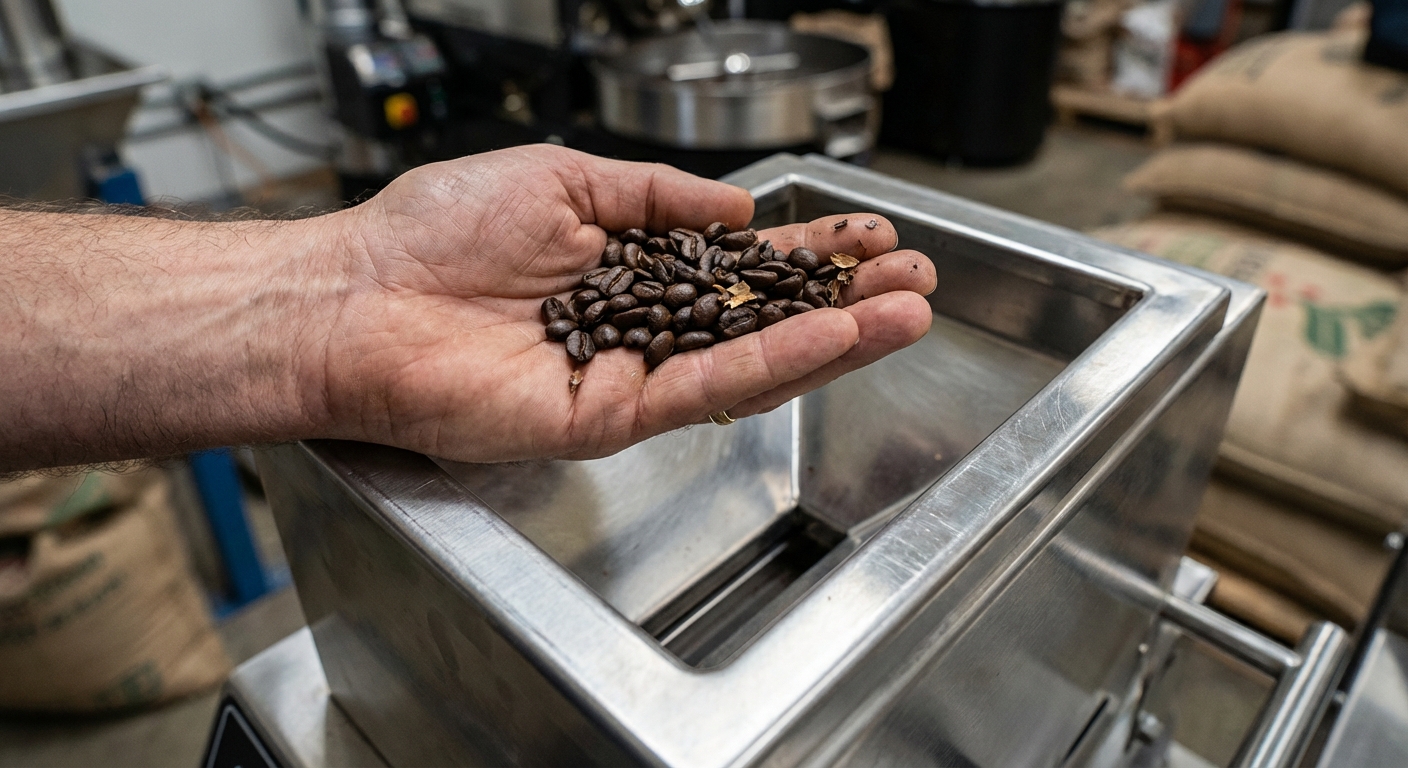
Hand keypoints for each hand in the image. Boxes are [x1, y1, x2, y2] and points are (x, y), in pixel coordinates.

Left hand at [310, 144, 936, 461]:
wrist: (358, 297)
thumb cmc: (434, 234)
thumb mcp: (563, 177)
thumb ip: (656, 196)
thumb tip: (737, 206)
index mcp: (627, 268)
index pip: (739, 261)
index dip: (806, 248)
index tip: (867, 232)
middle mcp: (637, 327)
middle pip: (761, 317)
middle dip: (843, 297)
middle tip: (914, 277)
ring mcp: (627, 375)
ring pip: (750, 361)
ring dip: (834, 336)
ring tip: (906, 309)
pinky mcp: (609, 416)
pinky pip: (705, 389)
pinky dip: (774, 363)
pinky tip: (834, 336)